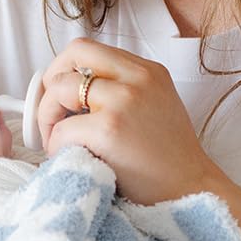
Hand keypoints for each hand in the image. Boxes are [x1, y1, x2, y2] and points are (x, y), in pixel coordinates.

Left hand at [36, 39, 226, 204]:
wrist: (192, 191)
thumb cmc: (169, 160)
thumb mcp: (155, 107)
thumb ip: (122, 91)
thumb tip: (71, 94)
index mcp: (149, 71)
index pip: (91, 49)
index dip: (67, 68)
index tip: (61, 93)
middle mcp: (138, 79)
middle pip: (74, 54)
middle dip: (51, 82)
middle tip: (51, 113)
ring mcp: (123, 101)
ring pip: (60, 89)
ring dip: (48, 118)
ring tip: (59, 141)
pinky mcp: (109, 130)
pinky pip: (61, 130)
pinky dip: (56, 147)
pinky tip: (73, 159)